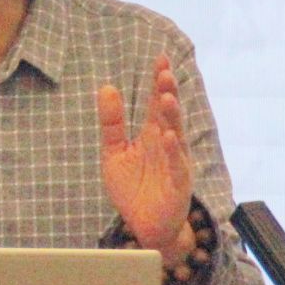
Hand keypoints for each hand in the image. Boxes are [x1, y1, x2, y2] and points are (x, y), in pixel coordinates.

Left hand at [98, 55, 195, 277]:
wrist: (145, 227)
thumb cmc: (133, 188)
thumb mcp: (114, 153)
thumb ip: (112, 124)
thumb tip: (106, 88)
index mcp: (152, 134)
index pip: (156, 103)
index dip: (158, 82)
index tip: (160, 58)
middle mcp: (167, 145)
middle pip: (168, 114)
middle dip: (168, 93)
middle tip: (165, 72)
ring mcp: (175, 163)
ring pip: (176, 135)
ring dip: (172, 117)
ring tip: (166, 97)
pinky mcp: (178, 185)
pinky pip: (177, 166)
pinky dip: (174, 152)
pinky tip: (169, 137)